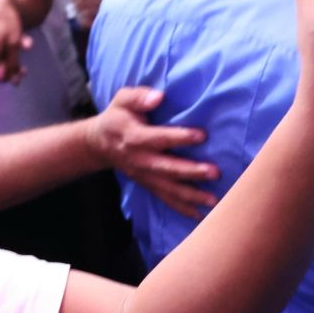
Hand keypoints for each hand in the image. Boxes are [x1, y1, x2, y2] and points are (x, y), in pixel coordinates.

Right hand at [85, 87, 218, 219]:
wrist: (99, 144)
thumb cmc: (117, 117)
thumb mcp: (122, 100)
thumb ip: (139, 97)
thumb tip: (158, 97)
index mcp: (133, 137)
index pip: (158, 138)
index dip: (179, 137)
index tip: (202, 135)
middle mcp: (139, 159)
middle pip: (166, 167)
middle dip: (190, 171)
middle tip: (214, 172)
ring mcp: (144, 176)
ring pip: (169, 188)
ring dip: (191, 195)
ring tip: (214, 200)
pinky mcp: (148, 185)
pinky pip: (166, 199)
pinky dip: (183, 209)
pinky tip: (202, 215)